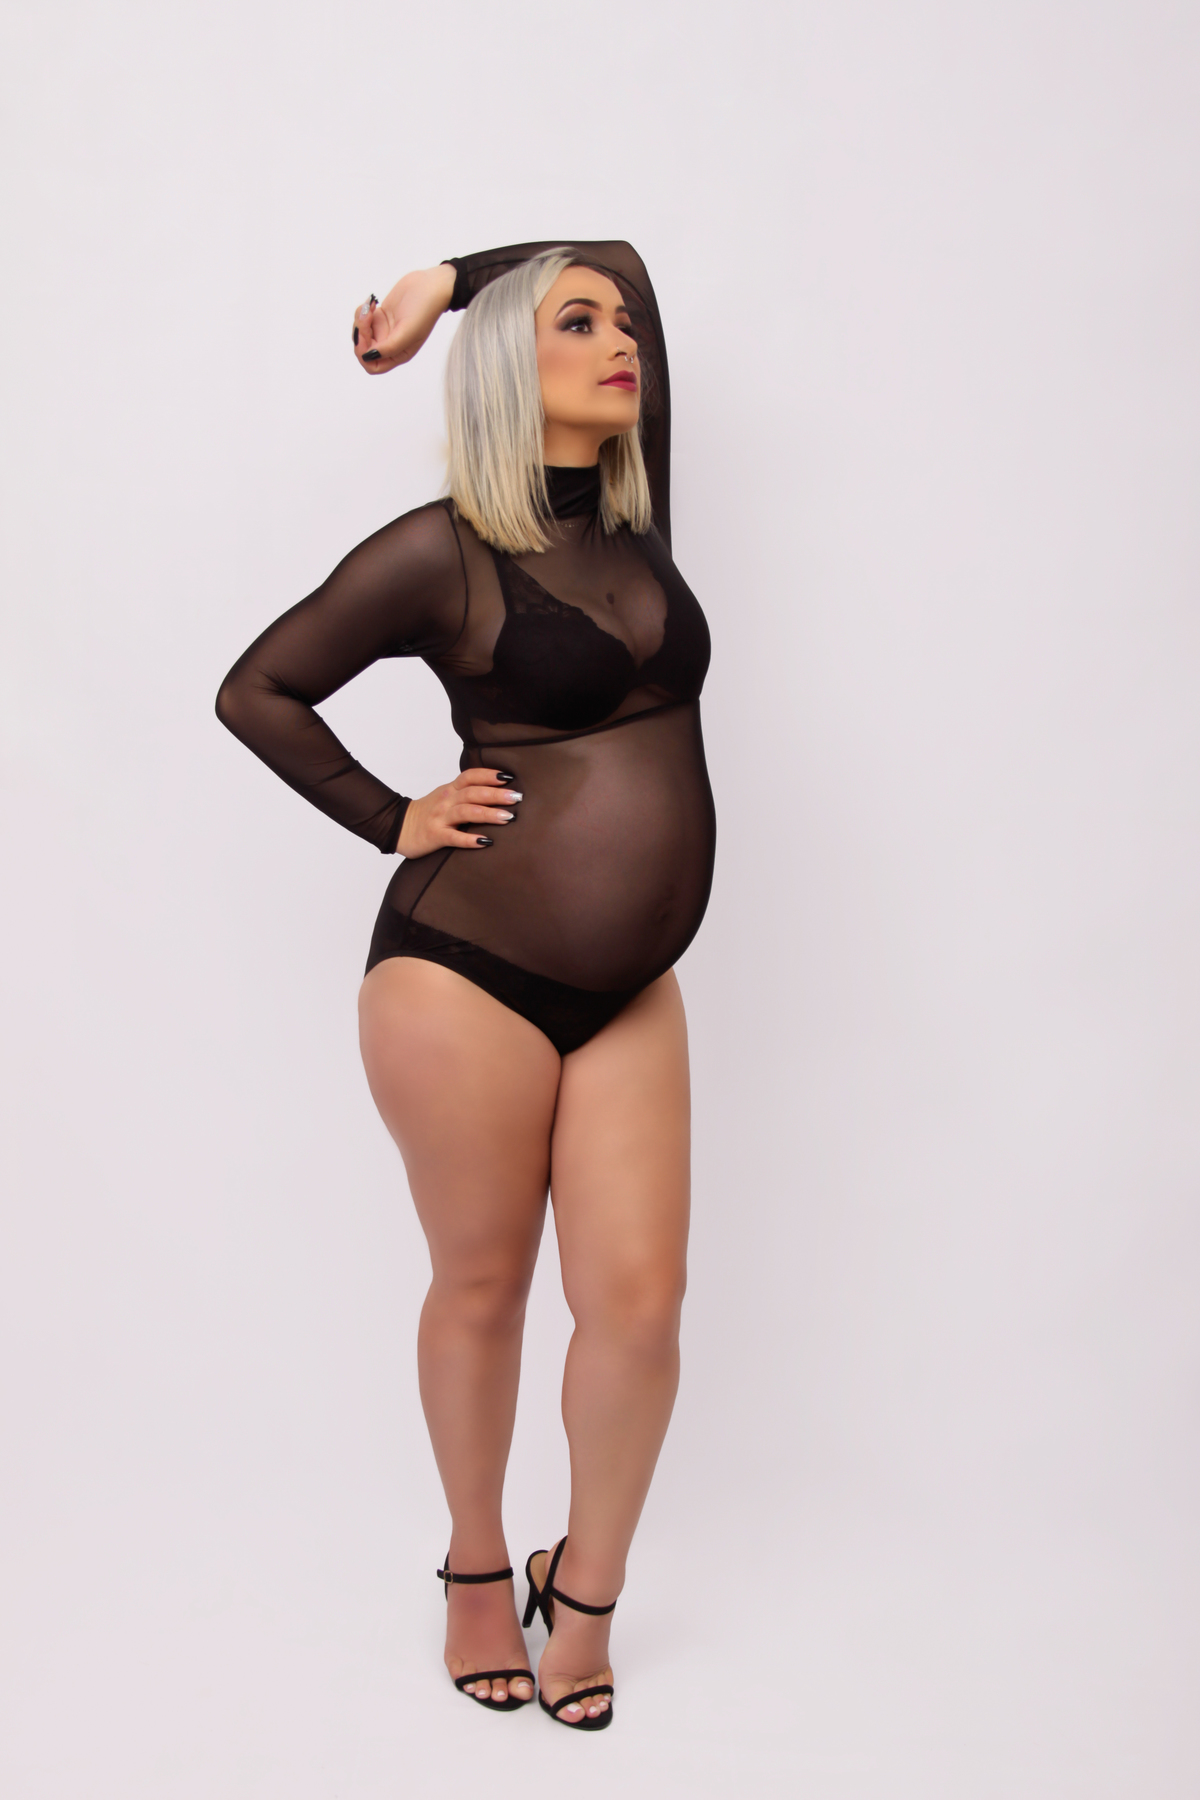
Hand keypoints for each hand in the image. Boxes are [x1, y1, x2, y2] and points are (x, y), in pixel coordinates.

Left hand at [353, 264, 456, 373]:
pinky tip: (372, 302)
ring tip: (370, 306)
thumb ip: (388, 348)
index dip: (363, 355)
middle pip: (364, 348)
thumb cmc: (424, 311)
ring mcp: (385, 330)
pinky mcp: (381, 316)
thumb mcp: (407, 333)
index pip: (373, 366)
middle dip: (360, 333)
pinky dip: (362, 311)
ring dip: (360, 320)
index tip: (364, 337)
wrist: (430, 286)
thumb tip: (367, 356)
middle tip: (367, 315)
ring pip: (361, 333)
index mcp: (398, 354)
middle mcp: (390, 345)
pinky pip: (363, 319)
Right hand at [396, 769, 521, 857]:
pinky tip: (485, 842)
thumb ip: (466, 792)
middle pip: (472, 793)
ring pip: (465, 812)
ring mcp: (440, 818)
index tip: (509, 777)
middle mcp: (445, 801)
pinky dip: (469, 839)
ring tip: (507, 817)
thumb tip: (497, 790)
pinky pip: (454, 837)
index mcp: (449, 790)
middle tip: (516, 798)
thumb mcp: (445, 797)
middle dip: (496, 794)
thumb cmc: (427, 814)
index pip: (470, 776)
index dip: (489, 774)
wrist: (398, 828)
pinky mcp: (435, 836)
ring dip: (487, 814)